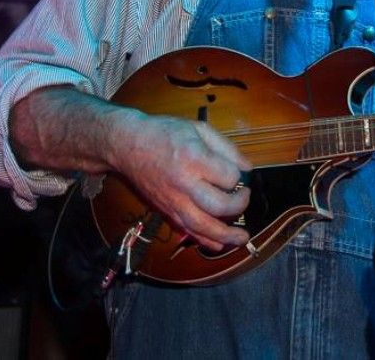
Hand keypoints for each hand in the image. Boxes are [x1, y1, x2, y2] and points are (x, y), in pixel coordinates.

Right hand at [110, 112, 252, 251]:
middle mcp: (184, 184)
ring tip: (242, 237)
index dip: (238, 176)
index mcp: (194, 158)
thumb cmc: (164, 133)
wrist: (126, 145)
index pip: (229, 177)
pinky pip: (187, 232)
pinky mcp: (165, 211)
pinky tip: (219, 244)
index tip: (235, 171)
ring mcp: (173, 201)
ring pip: (203, 227)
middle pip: (220, 206)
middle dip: (239, 204)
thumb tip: (248, 168)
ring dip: (226, 236)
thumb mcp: (199, 129)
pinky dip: (205, 241)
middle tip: (244, 196)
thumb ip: (226, 148)